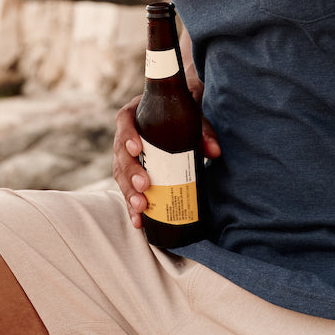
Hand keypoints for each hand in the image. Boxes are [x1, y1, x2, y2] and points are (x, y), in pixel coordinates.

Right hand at [112, 92, 220, 229]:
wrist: (178, 115)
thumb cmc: (182, 114)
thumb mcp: (194, 116)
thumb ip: (204, 131)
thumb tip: (214, 152)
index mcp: (136, 114)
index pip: (125, 121)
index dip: (127, 136)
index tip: (137, 149)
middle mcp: (126, 134)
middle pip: (120, 153)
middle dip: (131, 172)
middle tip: (145, 186)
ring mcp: (125, 155)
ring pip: (120, 174)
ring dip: (129, 192)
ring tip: (141, 207)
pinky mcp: (130, 172)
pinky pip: (127, 188)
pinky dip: (131, 205)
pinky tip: (138, 221)